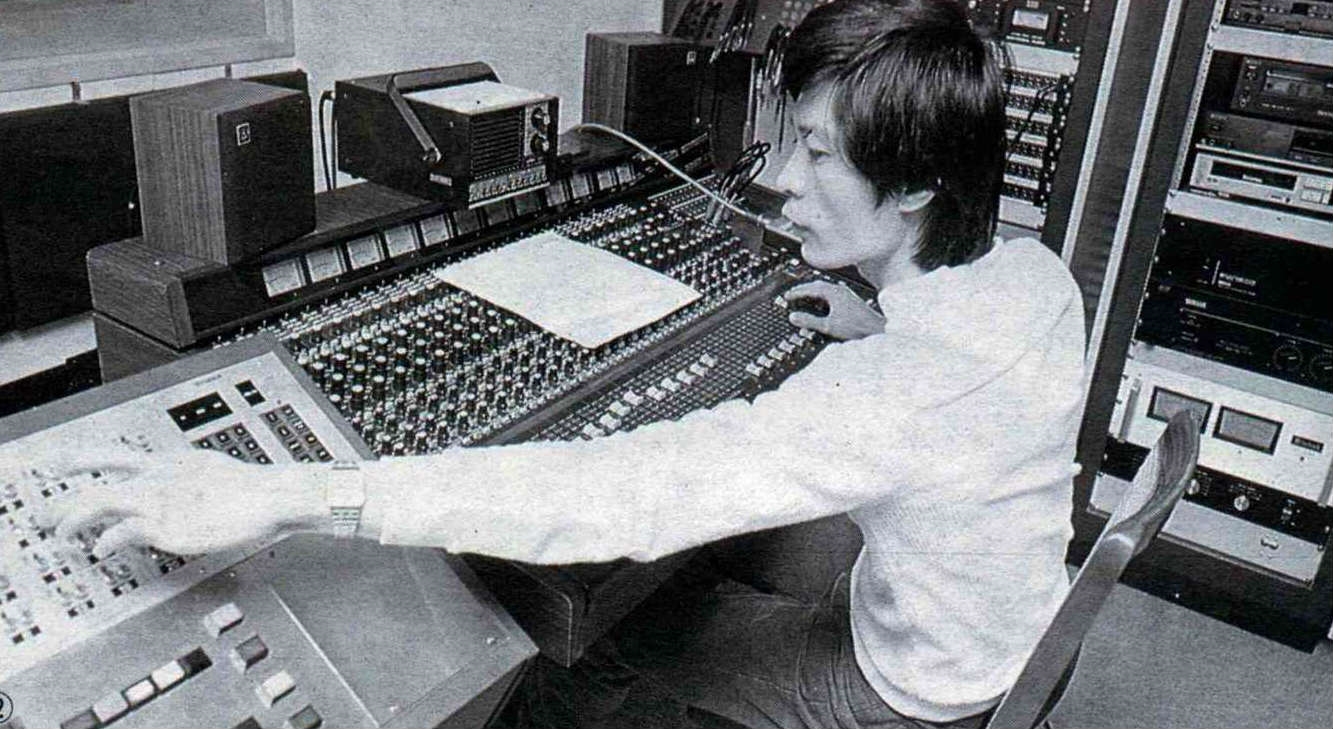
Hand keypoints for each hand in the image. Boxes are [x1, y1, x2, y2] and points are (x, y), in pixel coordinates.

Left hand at [46, 447, 323, 557]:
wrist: (272, 495)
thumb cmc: (252, 490)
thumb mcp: (210, 473)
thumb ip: (187, 481)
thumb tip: (182, 494)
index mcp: (168, 463)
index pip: (112, 455)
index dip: (78, 459)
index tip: (57, 464)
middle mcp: (156, 478)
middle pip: (95, 484)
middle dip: (63, 503)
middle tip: (44, 518)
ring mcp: (159, 500)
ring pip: (98, 503)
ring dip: (72, 520)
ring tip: (61, 535)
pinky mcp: (166, 524)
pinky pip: (122, 533)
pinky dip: (106, 542)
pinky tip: (101, 552)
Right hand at [784, 281, 884, 339]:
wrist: (877, 331)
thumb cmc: (858, 327)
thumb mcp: (828, 326)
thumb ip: (809, 321)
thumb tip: (794, 317)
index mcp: (833, 292)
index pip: (809, 288)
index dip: (796, 292)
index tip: (787, 296)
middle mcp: (840, 290)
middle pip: (817, 285)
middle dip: (803, 290)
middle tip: (792, 295)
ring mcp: (846, 294)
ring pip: (825, 289)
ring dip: (813, 293)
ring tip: (803, 299)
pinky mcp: (850, 300)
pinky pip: (831, 294)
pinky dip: (821, 297)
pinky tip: (821, 305)